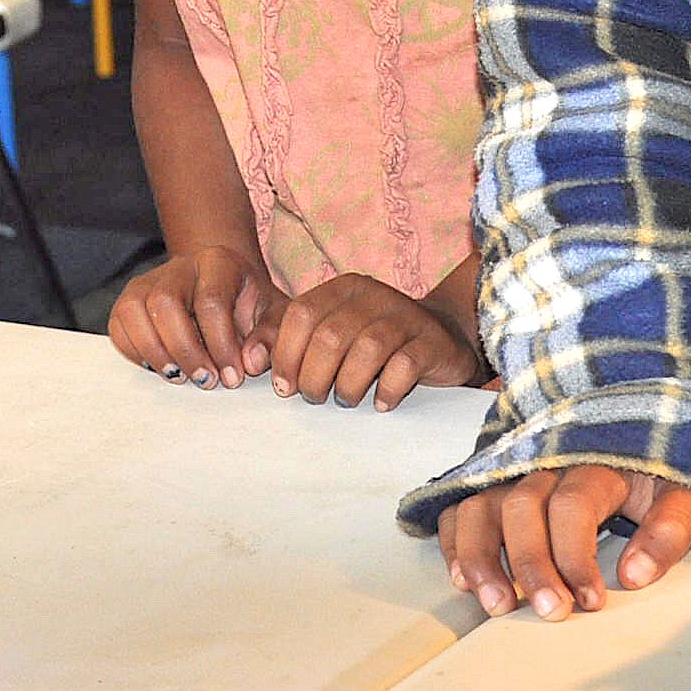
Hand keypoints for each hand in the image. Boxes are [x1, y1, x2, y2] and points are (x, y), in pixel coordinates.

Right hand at [109, 243, 283, 387]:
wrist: (223, 287)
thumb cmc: (250, 305)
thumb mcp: (274, 315)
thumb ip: (272, 337)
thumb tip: (250, 362)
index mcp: (219, 262)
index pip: (211, 302)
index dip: (221, 346)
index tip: (233, 378)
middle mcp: (180, 265)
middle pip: (165, 303)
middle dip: (184, 350)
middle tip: (206, 380)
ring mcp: (150, 280)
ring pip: (134, 310)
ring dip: (155, 352)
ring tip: (180, 377)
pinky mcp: (130, 298)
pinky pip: (118, 324)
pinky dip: (134, 351)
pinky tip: (162, 367)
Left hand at [265, 273, 484, 409]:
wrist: (442, 336)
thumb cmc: (373, 340)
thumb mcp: (330, 331)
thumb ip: (287, 338)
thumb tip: (248, 360)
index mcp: (343, 288)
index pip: (300, 314)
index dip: (285, 354)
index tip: (283, 386)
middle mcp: (374, 295)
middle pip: (329, 336)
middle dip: (314, 377)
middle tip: (316, 397)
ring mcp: (406, 317)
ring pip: (366, 350)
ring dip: (348, 386)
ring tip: (347, 400)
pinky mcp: (432, 342)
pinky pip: (404, 367)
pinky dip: (387, 390)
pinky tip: (381, 402)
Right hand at [439, 465, 690, 621]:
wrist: (646, 423)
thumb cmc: (661, 465)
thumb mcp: (684, 489)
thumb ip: (669, 529)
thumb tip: (635, 574)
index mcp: (595, 457)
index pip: (574, 505)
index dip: (577, 558)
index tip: (591, 600)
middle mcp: (548, 459)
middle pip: (522, 506)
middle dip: (532, 565)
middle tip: (550, 611)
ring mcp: (517, 468)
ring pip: (482, 504)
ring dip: (482, 558)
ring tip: (497, 603)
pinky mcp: (498, 481)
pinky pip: (463, 505)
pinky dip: (456, 541)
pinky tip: (465, 577)